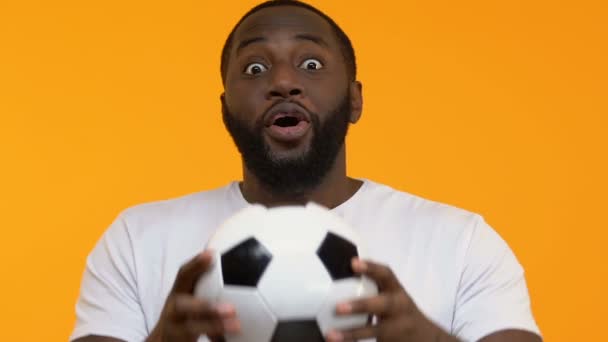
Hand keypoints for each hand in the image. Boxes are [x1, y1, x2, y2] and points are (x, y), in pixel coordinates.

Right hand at [147, 251, 239, 341]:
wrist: (164, 338)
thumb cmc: (184, 311)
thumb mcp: (188, 293)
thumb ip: (203, 279)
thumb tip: (230, 257)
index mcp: (178, 293)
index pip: (183, 276)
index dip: (195, 264)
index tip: (212, 254)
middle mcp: (174, 309)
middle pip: (184, 306)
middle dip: (205, 306)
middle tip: (231, 308)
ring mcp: (175, 328)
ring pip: (192, 327)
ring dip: (215, 326)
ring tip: (237, 326)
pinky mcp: (179, 340)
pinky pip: (197, 341)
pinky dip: (216, 339)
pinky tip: (231, 339)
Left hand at [326, 258, 456, 341]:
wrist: (426, 338)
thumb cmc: (399, 311)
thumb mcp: (392, 295)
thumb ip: (373, 286)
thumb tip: (336, 276)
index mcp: (397, 291)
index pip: (386, 275)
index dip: (370, 268)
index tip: (353, 263)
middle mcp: (398, 308)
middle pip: (383, 305)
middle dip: (361, 305)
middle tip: (338, 307)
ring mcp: (396, 328)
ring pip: (376, 330)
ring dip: (352, 333)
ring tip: (330, 335)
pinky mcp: (391, 341)